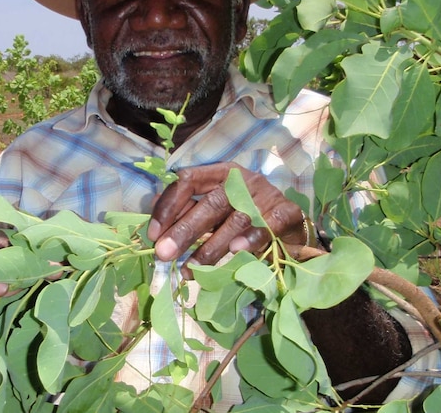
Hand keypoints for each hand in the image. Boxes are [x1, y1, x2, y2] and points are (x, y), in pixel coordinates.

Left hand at [146, 163, 306, 272]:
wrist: (289, 222)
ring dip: (210, 247)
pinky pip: (267, 226)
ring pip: (235, 220)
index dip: (168, 206)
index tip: (153, 234)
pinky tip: (234, 253)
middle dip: (185, 231)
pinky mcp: (287, 212)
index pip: (188, 180)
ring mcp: (266, 194)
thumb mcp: (213, 206)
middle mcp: (242, 179)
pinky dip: (251, 239)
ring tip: (191, 268)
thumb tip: (151, 211)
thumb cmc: (243, 212)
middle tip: (165, 254)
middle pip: (210, 204)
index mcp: (220, 172)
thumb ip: (186, 207)